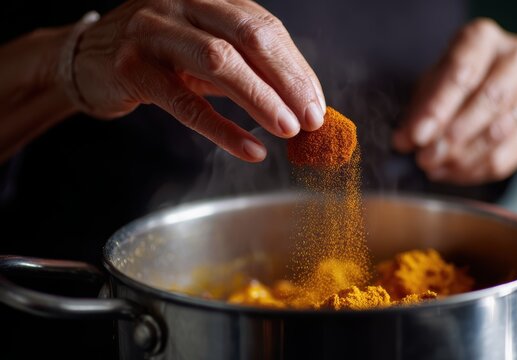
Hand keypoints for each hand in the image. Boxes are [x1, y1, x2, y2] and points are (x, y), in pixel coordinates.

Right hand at [72, 0, 325, 161]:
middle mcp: (183, 3)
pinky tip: (251, 149)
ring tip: (289, 130)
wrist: (89, 58)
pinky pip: (186, 104)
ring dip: (262, 100)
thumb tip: (301, 101)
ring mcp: (155, 32)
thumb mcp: (206, 47)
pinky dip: (223, 129)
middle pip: (249, 38)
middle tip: (312, 119)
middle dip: (288, 81)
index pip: (265, 28)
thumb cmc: (160, 54)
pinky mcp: (134, 69)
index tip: (317, 103)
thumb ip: (247, 64)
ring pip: (220, 63)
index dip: (297, 68)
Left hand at [392, 18, 516, 184]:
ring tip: (435, 166)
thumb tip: (405, 140)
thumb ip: (417, 113)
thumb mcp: (426, 88)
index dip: (438, 108)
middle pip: (491, 99)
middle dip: (454, 136)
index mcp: (483, 38)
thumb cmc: (449, 83)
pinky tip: (453, 172)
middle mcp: (516, 57)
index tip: (418, 136)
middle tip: (426, 157)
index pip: (463, 71)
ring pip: (501, 130)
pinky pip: (510, 155)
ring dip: (463, 157)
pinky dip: (477, 170)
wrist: (475, 86)